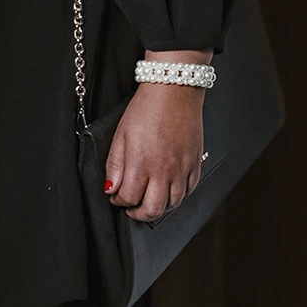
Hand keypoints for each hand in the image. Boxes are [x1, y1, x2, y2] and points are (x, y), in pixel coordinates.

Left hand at [106, 79, 205, 221]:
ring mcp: (182, 170)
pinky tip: (167, 191)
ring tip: (147, 199)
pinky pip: (189, 192)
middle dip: (138, 213)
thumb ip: (115, 164)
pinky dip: (177, 197)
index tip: (115, 196)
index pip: (129, 197)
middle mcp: (164, 171)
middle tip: (130, 208)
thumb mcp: (120, 134)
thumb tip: (111, 187)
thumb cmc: (146, 109)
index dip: (118, 200)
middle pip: (152, 209)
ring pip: (172, 205)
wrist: (173, 93)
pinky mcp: (195, 166)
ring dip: (157, 207)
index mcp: (142, 163)